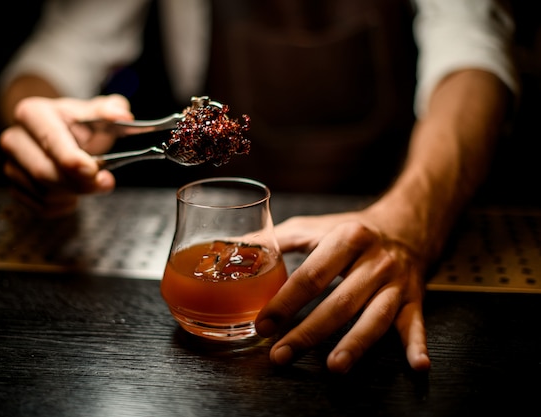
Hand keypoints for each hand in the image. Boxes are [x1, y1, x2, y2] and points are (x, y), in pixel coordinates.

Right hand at [0, 94, 132, 216]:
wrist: (56, 136)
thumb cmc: (76, 125)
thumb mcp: (94, 113)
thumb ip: (111, 111)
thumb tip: (122, 115)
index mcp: (32, 114)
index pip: (50, 141)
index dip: (72, 160)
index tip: (93, 171)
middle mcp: (14, 139)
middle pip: (44, 172)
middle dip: (79, 183)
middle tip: (105, 182)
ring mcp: (11, 165)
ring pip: (45, 194)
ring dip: (75, 194)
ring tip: (90, 182)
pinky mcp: (15, 188)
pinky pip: (42, 208)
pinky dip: (64, 206)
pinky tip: (73, 192)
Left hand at [255, 210, 431, 372]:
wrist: (405, 227)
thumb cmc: (352, 231)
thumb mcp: (315, 227)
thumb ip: (277, 239)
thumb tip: (236, 247)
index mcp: (348, 238)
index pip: (312, 275)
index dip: (285, 302)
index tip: (264, 325)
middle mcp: (374, 262)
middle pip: (340, 302)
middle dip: (309, 332)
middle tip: (282, 354)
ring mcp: (396, 283)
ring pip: (376, 317)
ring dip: (356, 344)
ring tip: (335, 367)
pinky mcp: (414, 300)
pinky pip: (415, 325)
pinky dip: (417, 346)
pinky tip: (417, 365)